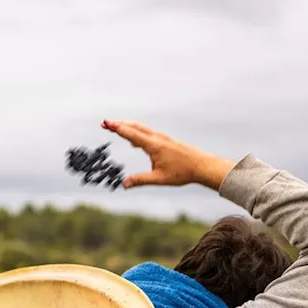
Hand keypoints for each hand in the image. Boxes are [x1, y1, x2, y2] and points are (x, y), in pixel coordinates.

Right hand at [102, 120, 235, 190]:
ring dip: (127, 127)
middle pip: (135, 127)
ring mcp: (162, 138)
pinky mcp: (166, 141)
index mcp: (154, 145)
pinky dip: (137, 133)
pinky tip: (134, 141)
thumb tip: (124, 184)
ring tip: (115, 128)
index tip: (106, 123)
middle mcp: (157, 138)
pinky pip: (148, 133)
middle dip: (119, 125)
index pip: (132, 134)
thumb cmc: (182, 172)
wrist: (202, 165)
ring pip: (141, 128)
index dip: (117, 128)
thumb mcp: (159, 179)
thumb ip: (140, 180)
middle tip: (105, 123)